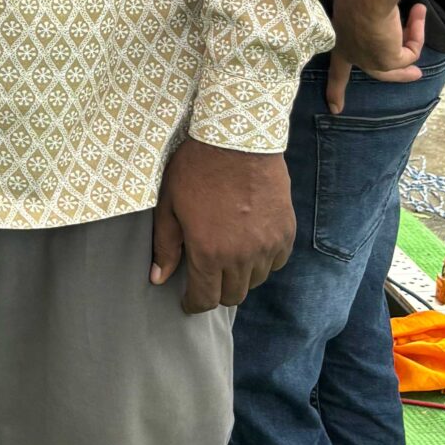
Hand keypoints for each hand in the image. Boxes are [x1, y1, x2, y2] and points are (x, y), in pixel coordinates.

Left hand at [151, 136, 293, 313]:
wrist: (237, 140)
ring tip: (228, 259)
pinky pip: (276, 262)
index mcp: (209, 252)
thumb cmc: (196, 169)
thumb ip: (166, 245)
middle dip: (216, 292)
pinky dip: (263, 261)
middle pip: (232, 295)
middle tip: (206, 278)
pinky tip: (250, 246)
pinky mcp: (286, 232)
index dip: (194, 304)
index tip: (188, 302)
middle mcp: (242, 256)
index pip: (205, 299)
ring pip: (256, 281)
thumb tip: (158, 278)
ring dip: (240, 277)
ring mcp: (268, 245)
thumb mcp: (169, 204)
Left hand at [326, 0, 427, 114]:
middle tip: (416, 73)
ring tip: (419, 15)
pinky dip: (417, 33)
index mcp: (338, 42)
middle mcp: (354, 55)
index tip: (334, 108)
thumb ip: (367, 17)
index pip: (336, 70)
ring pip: (399, 61)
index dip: (336, 89)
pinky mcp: (389, 61)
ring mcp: (370, 61)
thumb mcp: (357, 6)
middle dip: (399, 74)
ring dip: (414, 41)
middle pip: (377, 70)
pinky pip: (411, 52)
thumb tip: (385, 16)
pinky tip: (417, 12)